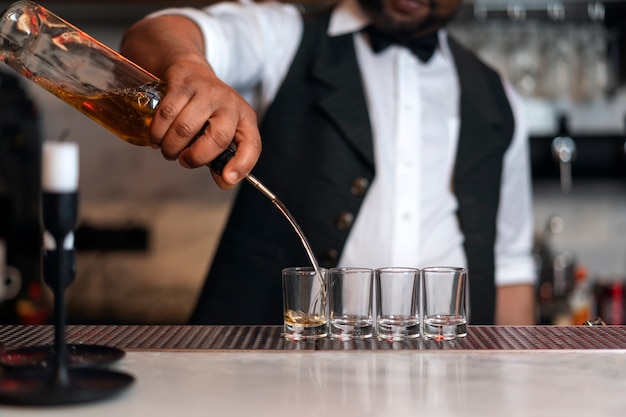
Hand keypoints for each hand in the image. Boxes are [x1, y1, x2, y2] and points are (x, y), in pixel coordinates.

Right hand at [120, 15, 260, 188]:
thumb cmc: (207, 112)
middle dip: (195, 157)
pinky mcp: (184, 84)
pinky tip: (157, 138)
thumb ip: (222, 159)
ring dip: (171, 147)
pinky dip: (158, 132)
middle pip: (217, 138)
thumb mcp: (222, 132)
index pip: (251, 145)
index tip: (227, 178)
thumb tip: (225, 182)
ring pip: (186, 128)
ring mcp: (207, 92)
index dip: (241, 165)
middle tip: (183, 160)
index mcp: (245, 119)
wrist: (190, 72)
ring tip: (168, 150)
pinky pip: (167, 113)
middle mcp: (230, 104)